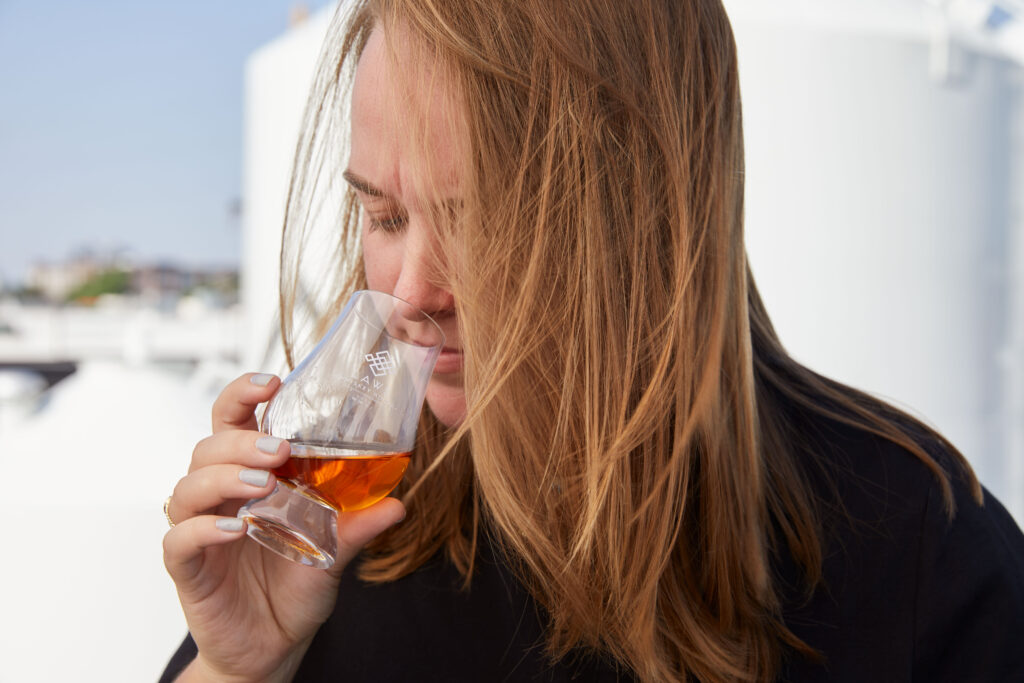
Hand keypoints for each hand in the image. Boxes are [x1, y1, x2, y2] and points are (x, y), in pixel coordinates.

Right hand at [162, 373, 405, 681]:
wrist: (274, 646)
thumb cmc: (295, 587)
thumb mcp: (334, 552)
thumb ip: (358, 527)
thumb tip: (397, 503)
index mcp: (250, 477)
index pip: (232, 422)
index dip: (242, 395)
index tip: (271, 382)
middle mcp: (220, 496)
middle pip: (207, 447)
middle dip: (239, 440)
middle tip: (277, 450)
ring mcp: (199, 531)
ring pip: (186, 487)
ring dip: (222, 477)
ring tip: (262, 484)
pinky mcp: (188, 570)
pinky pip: (178, 540)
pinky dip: (202, 529)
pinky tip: (235, 528)